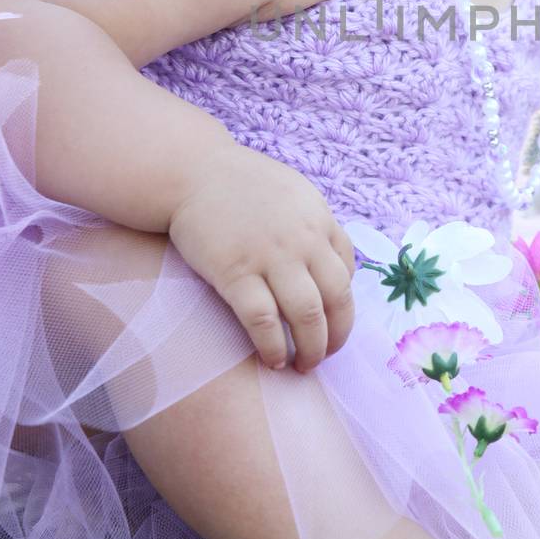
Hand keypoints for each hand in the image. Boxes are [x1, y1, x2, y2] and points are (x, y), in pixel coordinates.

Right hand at [167, 145, 355, 372]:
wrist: (191, 172)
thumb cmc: (241, 184)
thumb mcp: (294, 193)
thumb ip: (316, 226)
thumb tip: (335, 268)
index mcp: (319, 219)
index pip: (348, 271)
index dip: (344, 305)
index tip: (332, 323)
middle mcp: (302, 238)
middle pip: (337, 299)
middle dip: (337, 336)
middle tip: (325, 355)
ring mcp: (270, 256)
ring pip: (307, 315)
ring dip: (312, 349)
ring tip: (303, 365)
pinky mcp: (234, 272)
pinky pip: (263, 320)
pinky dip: (273, 346)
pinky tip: (272, 360)